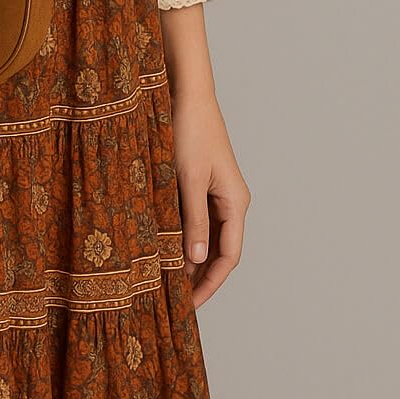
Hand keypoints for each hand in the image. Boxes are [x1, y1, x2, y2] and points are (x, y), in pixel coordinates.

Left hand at [170, 88, 250, 307]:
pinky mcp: (201, 181)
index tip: (191, 305)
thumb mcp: (188, 179)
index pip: (228, 256)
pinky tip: (164, 247)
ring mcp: (216, 191)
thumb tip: (194, 261)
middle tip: (174, 298)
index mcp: (235, 202)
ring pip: (206, 235)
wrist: (185, 92)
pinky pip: (196, 217)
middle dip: (199, 275)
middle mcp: (230, 200)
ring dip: (189, 256)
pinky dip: (183, 234)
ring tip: (166, 279)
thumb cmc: (190, 131)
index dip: (210, 283)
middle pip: (219, 249)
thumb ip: (193, 221)